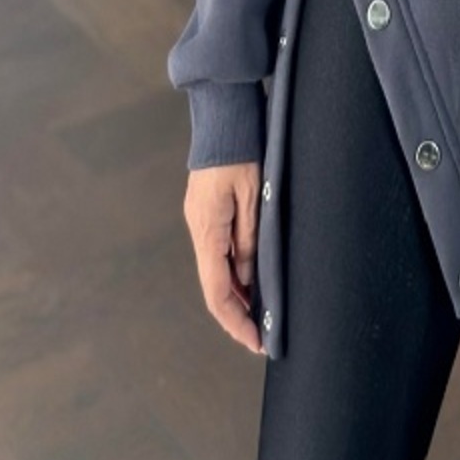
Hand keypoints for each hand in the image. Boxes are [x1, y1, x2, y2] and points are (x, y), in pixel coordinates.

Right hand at [184, 162, 264, 354]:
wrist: (223, 118)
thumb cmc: (241, 153)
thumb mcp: (254, 197)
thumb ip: (249, 240)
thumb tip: (247, 279)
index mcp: (208, 231)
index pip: (217, 292)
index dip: (235, 321)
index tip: (255, 340)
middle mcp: (199, 230)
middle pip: (213, 287)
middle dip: (235, 315)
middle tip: (260, 335)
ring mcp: (200, 221)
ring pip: (215, 271)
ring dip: (235, 295)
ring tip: (260, 314)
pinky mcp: (206, 213)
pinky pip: (217, 253)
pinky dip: (232, 272)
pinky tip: (250, 279)